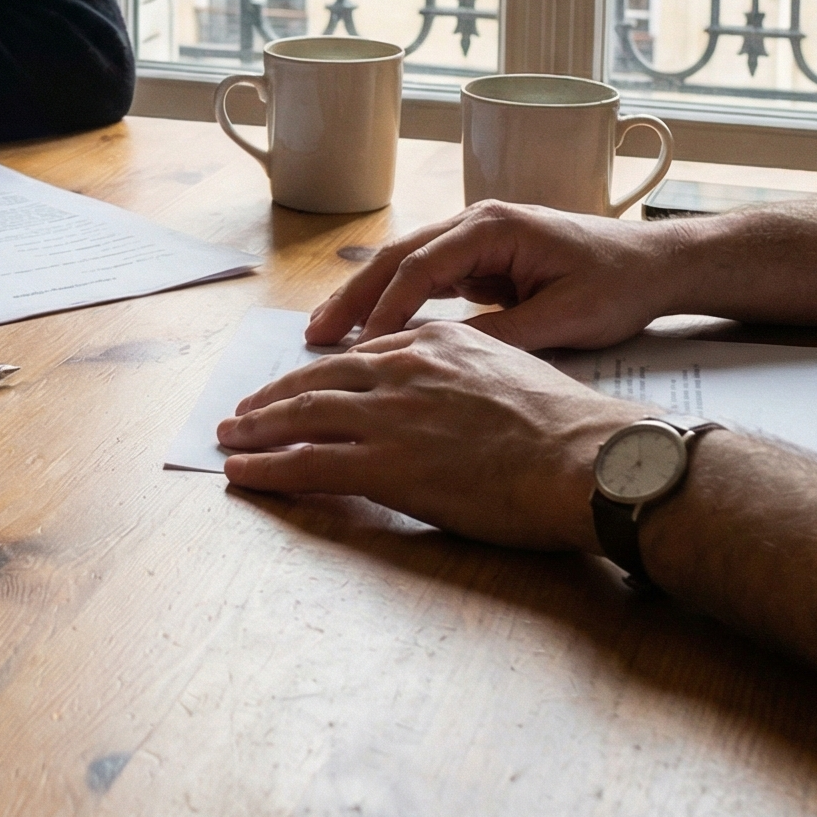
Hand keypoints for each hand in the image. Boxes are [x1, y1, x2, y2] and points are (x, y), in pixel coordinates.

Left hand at [216, 319, 638, 550]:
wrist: (586, 458)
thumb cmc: (570, 428)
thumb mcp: (515, 368)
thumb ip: (468, 372)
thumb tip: (455, 393)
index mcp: (436, 343)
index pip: (363, 353)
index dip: (324, 371)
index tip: (301, 383)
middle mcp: (403, 368)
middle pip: (320, 377)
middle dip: (275, 394)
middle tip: (244, 408)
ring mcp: (390, 415)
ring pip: (303, 414)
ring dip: (258, 427)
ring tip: (230, 437)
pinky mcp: (384, 463)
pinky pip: (307, 462)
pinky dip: (267, 468)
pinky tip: (242, 473)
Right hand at [306, 202, 688, 351]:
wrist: (657, 263)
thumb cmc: (617, 285)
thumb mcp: (564, 318)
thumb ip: (501, 335)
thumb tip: (439, 357)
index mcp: (493, 227)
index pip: (421, 267)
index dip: (384, 308)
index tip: (356, 348)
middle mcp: (475, 222)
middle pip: (397, 257)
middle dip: (354, 296)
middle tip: (315, 335)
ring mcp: (476, 237)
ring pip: (405, 265)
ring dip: (367, 298)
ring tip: (327, 333)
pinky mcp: (482, 258)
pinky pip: (427, 278)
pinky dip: (397, 302)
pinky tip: (373, 329)